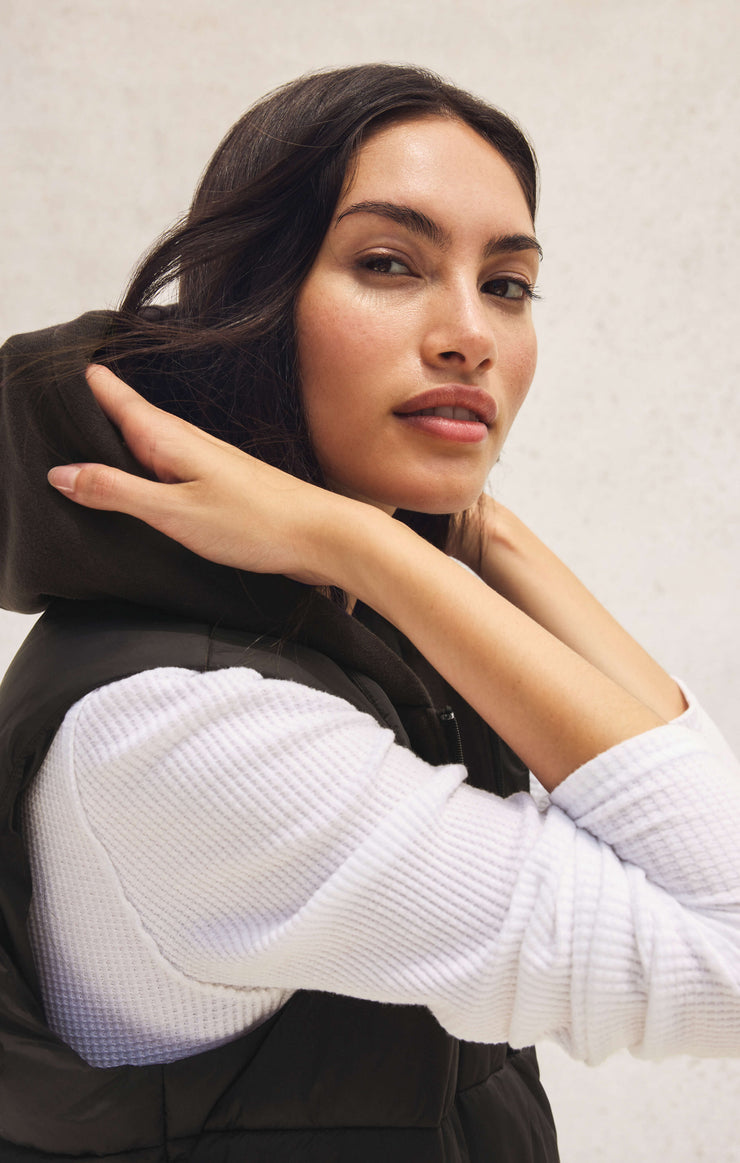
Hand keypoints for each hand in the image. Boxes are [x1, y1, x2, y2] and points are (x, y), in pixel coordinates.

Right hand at [48, 365, 357, 585]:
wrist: (322, 537)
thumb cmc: (257, 522)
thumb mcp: (173, 511)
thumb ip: (117, 492)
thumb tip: (61, 472)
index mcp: (169, 437)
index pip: (112, 394)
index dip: (81, 380)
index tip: (50, 372)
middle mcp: (185, 441)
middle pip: (124, 414)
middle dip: (89, 407)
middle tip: (48, 403)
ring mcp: (203, 461)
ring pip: (145, 441)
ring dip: (113, 438)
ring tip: (78, 436)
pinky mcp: (217, 484)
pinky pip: (165, 466)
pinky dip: (141, 466)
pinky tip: (134, 479)